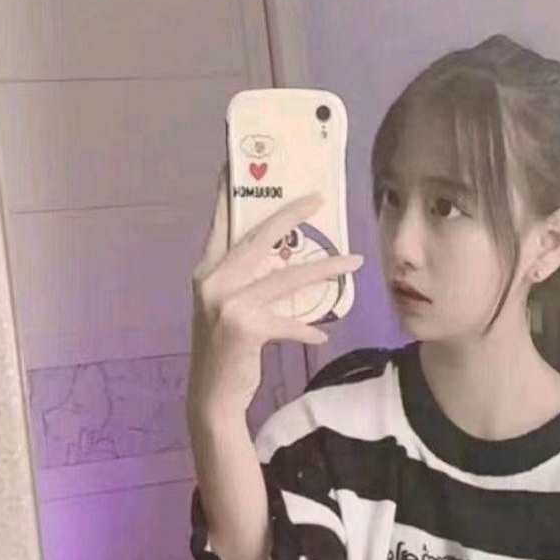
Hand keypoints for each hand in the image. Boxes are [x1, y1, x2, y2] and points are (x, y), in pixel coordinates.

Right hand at [188, 166, 363, 421]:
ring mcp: (227, 304)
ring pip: (286, 277)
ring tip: (353, 261)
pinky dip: (307, 328)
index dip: (230, 193)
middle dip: (293, 215)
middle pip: (260, 239)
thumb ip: (248, 281)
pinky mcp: (245, 328)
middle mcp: (212, 281)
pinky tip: (322, 333)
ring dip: (324, 269)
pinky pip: (288, 322)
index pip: (221, 224)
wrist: (211, 396)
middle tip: (320, 197)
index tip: (236, 163)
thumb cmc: (225, 351)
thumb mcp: (228, 308)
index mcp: (206, 272)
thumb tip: (281, 259)